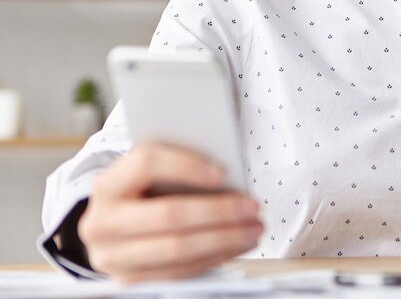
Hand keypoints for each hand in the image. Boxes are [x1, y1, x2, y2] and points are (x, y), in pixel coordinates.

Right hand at [78, 142, 261, 283]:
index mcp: (107, 185)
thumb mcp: (153, 173)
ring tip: (254, 228)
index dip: (187, 167)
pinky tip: (237, 244)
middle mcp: (102, 223)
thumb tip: (228, 174)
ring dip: (224, 240)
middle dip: (219, 212)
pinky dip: (215, 257)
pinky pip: (180, 272)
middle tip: (252, 206)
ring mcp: (113, 257)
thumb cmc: (144, 191)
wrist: (114, 227)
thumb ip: (180, 167)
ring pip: (177, 250)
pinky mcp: (131, 281)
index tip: (223, 172)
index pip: (146, 164)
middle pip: (169, 215)